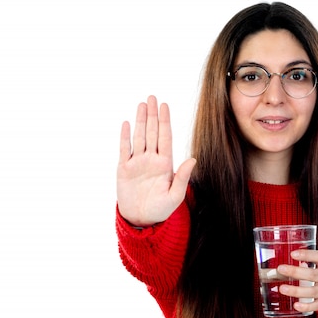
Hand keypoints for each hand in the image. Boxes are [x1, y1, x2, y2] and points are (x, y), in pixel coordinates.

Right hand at [117, 96, 195, 226]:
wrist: (141, 220)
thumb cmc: (160, 209)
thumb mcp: (174, 196)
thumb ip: (182, 177)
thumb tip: (193, 159)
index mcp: (165, 164)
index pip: (165, 137)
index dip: (165, 121)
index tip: (165, 106)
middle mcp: (151, 160)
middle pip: (152, 132)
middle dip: (152, 115)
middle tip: (152, 97)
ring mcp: (137, 162)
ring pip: (139, 137)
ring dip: (140, 121)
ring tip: (142, 104)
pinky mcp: (124, 168)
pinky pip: (124, 149)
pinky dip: (125, 136)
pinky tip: (127, 123)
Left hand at [277, 249, 317, 312]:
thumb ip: (307, 261)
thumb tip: (287, 262)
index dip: (306, 255)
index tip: (293, 254)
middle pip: (312, 275)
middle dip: (295, 272)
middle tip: (281, 269)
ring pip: (311, 291)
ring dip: (296, 290)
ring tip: (282, 288)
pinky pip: (314, 305)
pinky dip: (305, 306)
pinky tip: (296, 305)